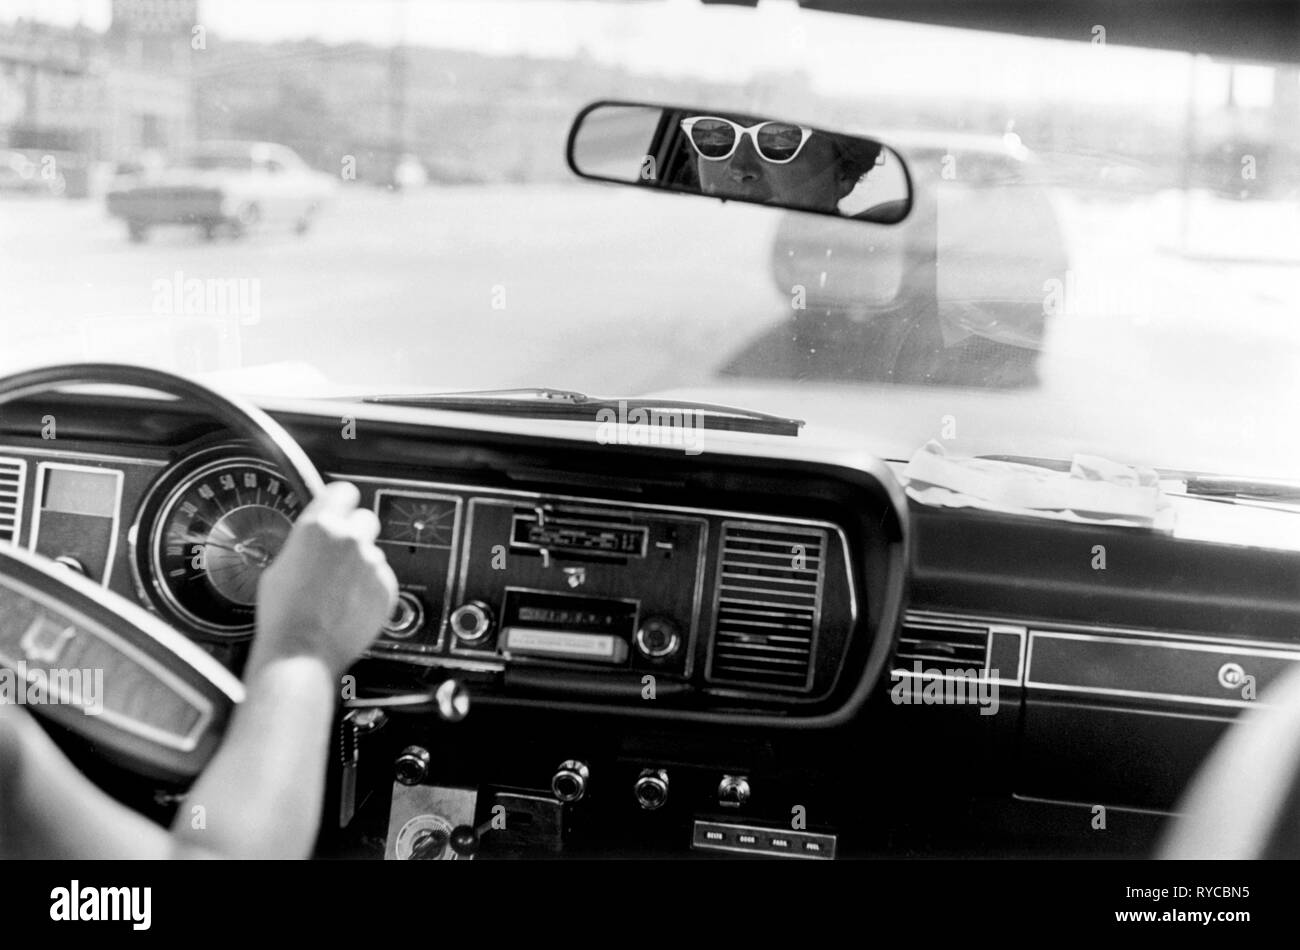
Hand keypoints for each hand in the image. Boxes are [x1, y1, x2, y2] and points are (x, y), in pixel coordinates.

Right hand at [248, 481, 396, 678]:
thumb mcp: (280, 566)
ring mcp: (372, 563)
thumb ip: (305, 543)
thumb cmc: (283, 614)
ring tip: (340, 591)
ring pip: (374, 553)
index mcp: (318, 527)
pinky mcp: (387, 587)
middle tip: (341, 555)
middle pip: (366, 519)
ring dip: (362, 565)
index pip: (344, 491)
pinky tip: (349, 605)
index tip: (341, 508)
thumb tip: (314, 540)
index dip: (342, 501)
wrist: (302, 651)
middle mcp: (350, 539)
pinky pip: (382, 579)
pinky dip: (371, 588)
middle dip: (355, 533)